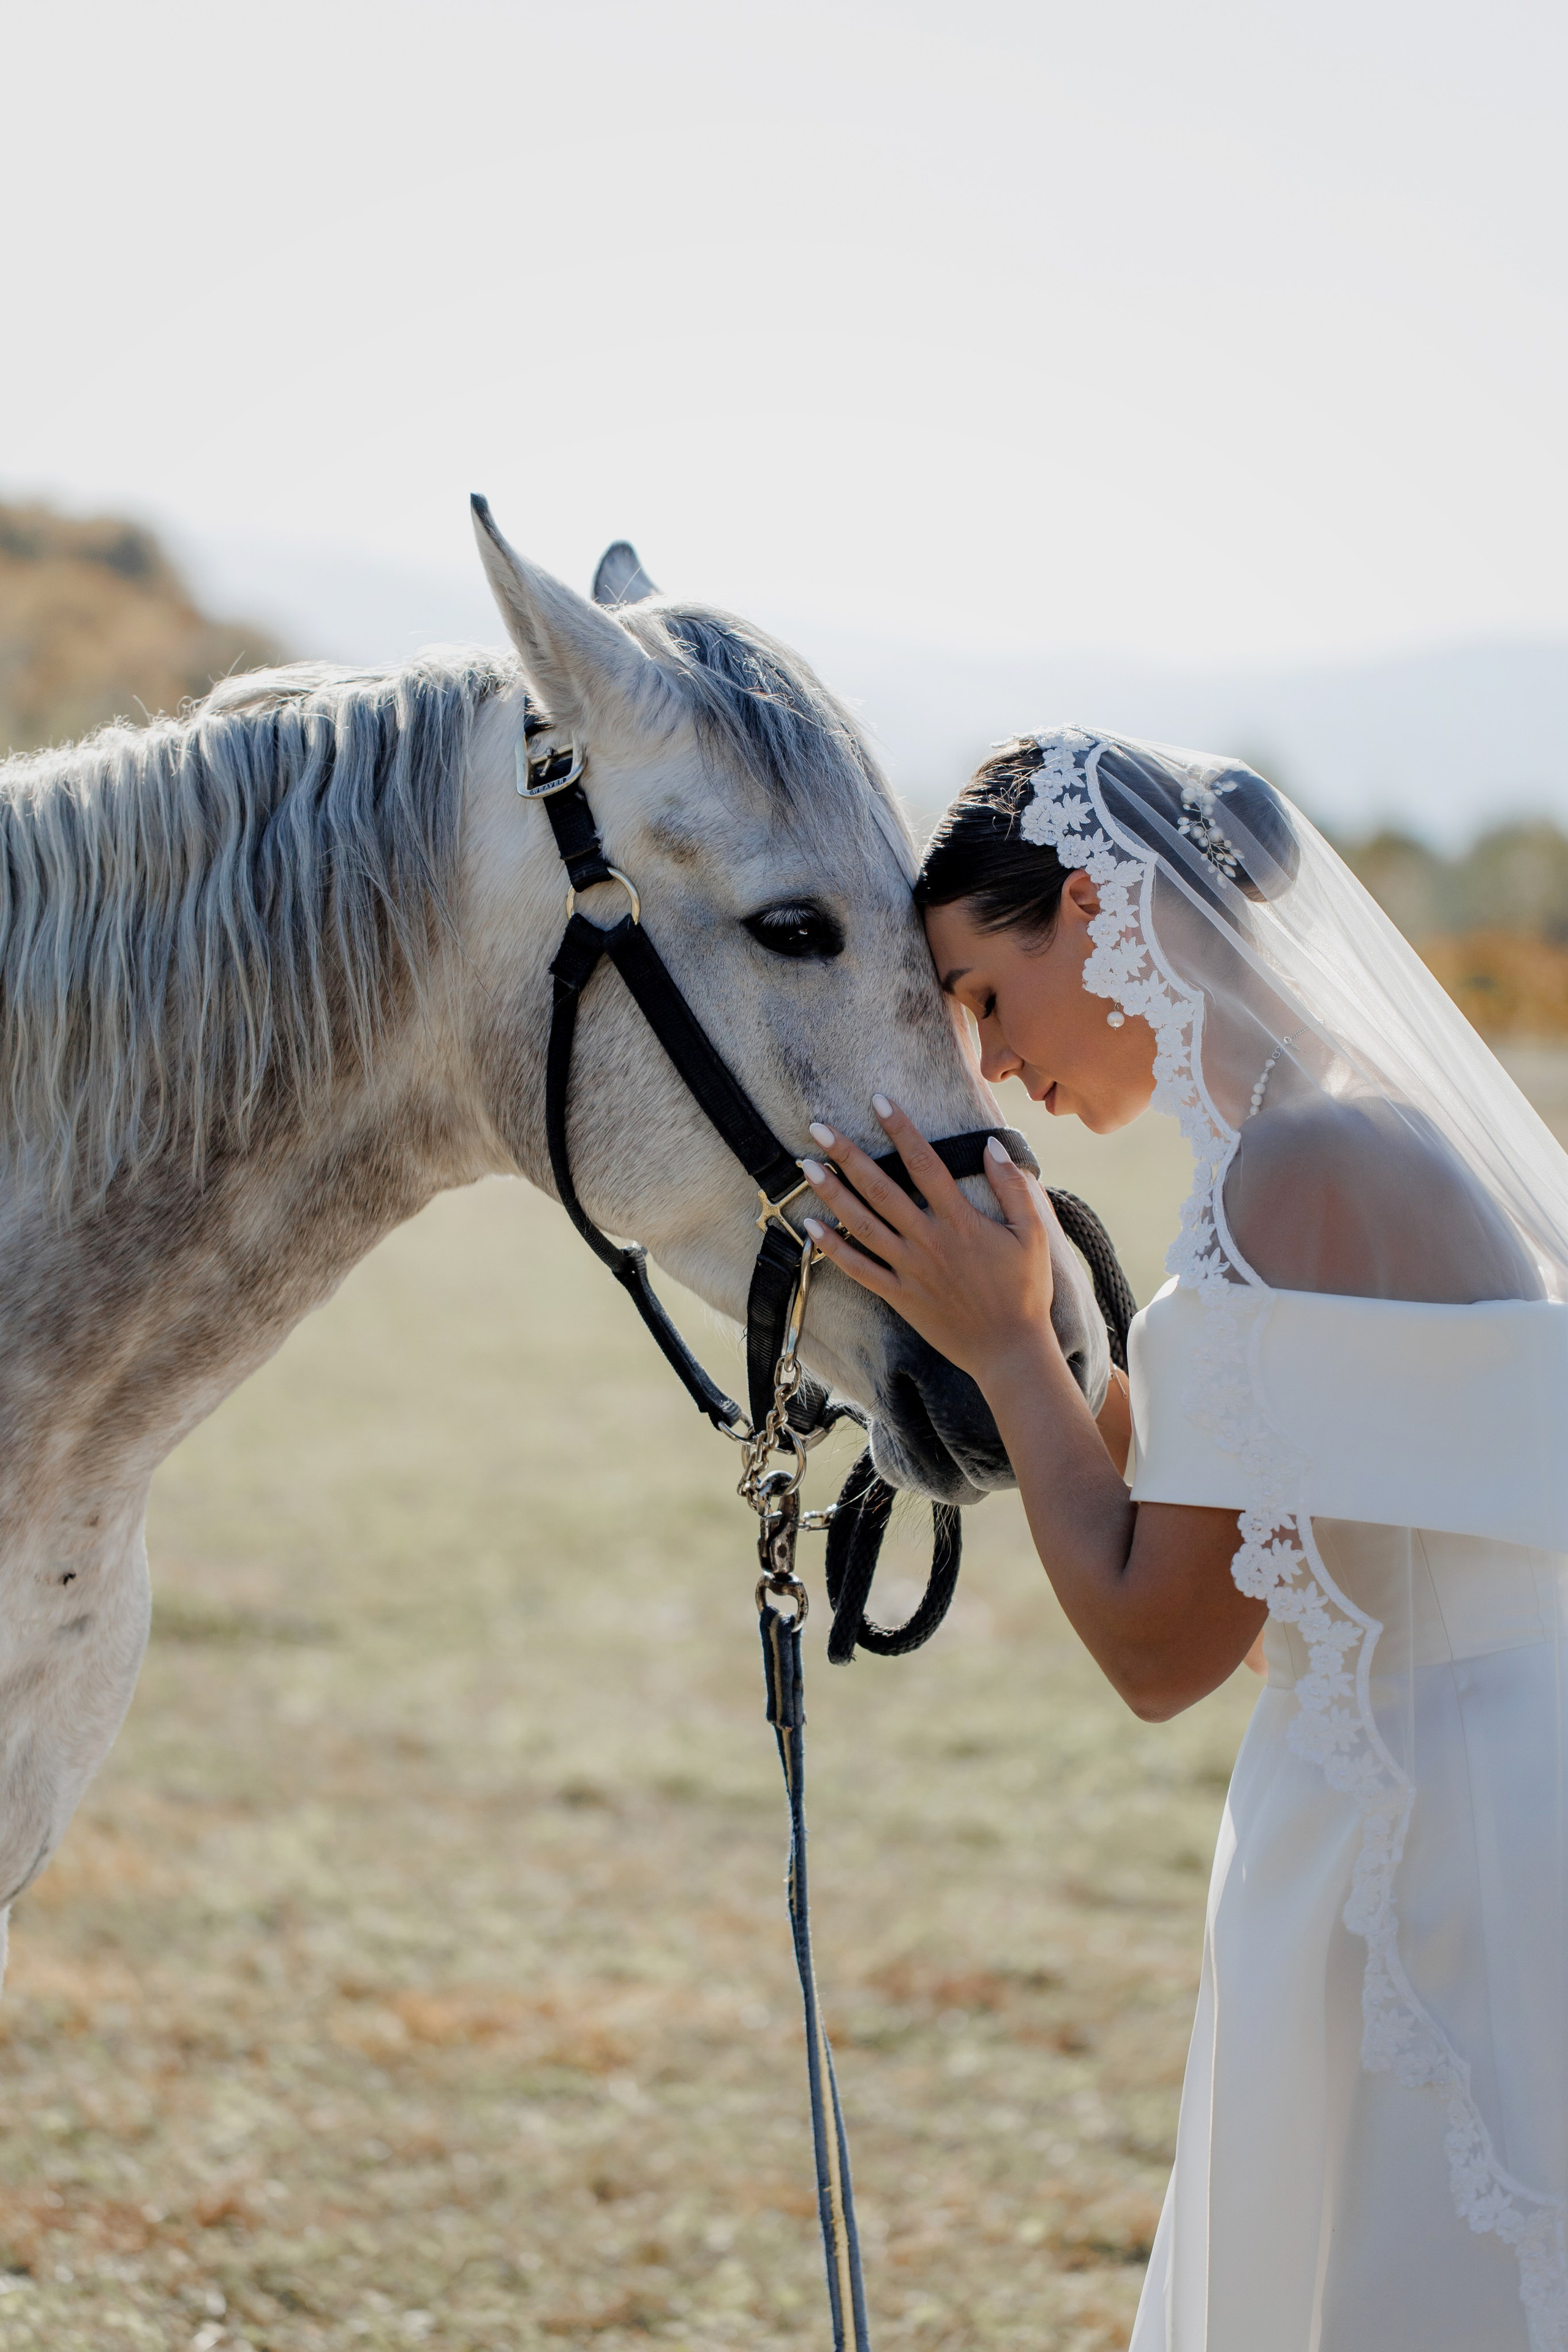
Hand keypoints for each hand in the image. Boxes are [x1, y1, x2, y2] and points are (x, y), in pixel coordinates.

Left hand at [800, 1096, 1060, 1391]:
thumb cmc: (1025, 1291)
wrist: (1010, 1351)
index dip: (901, 1129)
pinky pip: (859, 1269)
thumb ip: (1014, 1186)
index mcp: (961, 1221)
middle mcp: (929, 1241)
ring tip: (806, 1166)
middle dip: (847, 1155)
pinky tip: (810, 1227)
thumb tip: (991, 1144)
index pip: (925, 1164)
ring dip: (831, 1193)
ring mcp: (910, 1269)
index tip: (879, 1101)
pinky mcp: (899, 1296)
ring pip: (861, 1225)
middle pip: (880, 1189)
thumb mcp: (1033, 1234)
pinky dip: (833, 1249)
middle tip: (818, 1127)